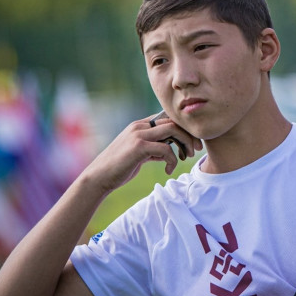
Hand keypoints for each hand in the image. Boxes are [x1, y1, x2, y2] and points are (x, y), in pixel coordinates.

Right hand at [81, 113, 202, 194]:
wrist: (99, 178)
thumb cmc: (119, 168)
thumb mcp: (139, 155)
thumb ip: (153, 149)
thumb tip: (169, 150)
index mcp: (140, 125)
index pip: (168, 118)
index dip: (184, 129)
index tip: (193, 143)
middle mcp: (139, 125)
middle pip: (174, 121)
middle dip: (189, 135)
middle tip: (196, 150)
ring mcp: (138, 134)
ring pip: (173, 130)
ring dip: (185, 144)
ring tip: (185, 158)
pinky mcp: (138, 146)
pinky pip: (166, 148)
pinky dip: (172, 160)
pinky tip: (168, 171)